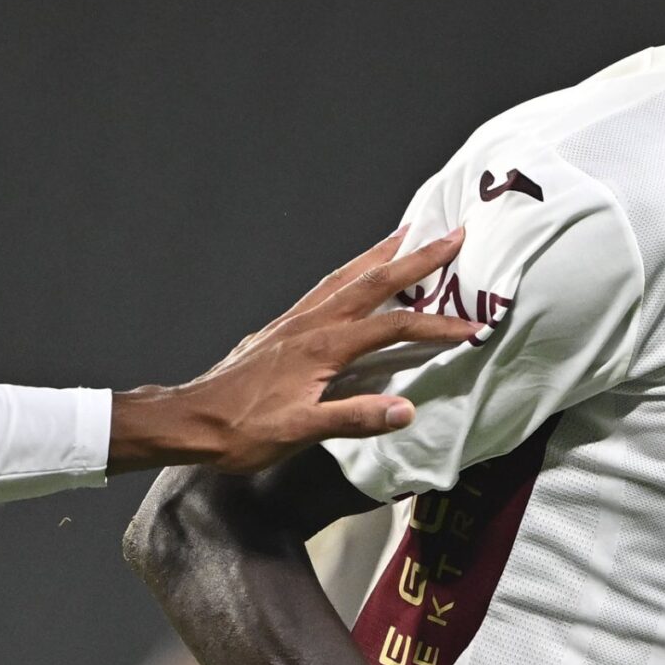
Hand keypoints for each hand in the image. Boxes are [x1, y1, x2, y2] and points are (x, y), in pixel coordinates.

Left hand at [110, 229, 480, 472]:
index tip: (473, 327)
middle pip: (375, 280)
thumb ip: (355, 418)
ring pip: (348, 275)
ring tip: (409, 234)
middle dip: (418, 257)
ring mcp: (295, 319)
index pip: (394, 326)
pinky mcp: (283, 326)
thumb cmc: (242, 429)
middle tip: (453, 234)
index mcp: (323, 345)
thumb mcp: (300, 431)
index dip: (437, 325)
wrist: (191, 421)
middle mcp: (311, 322)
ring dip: (384, 253)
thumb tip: (406, 410)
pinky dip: (353, 271)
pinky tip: (357, 273)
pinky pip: (328, 286)